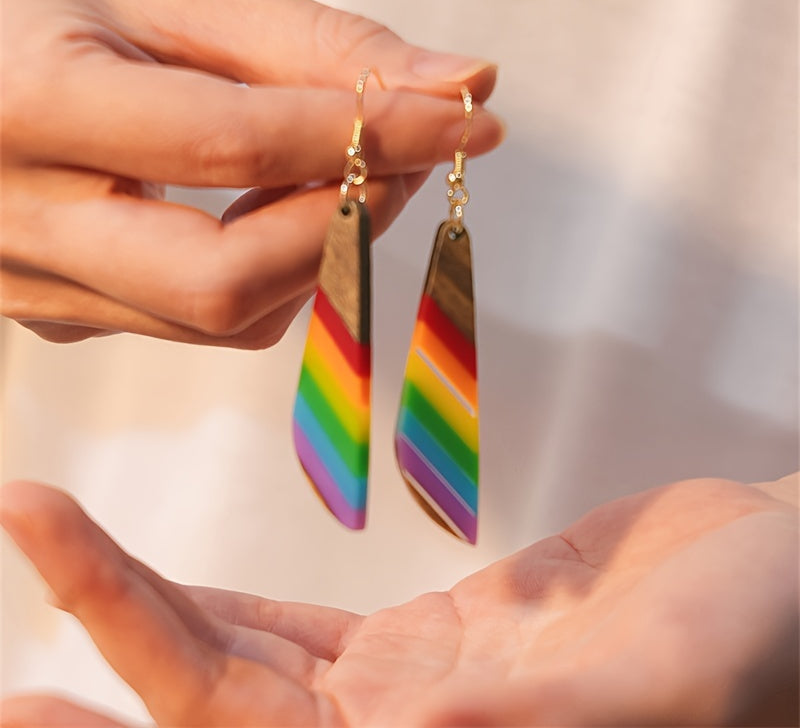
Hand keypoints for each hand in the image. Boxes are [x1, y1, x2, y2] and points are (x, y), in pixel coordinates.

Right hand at [0, 0, 501, 347]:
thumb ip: (312, 43)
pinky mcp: (55, 310)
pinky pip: (194, 322)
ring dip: (313, 252)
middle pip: (226, 280)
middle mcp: (15, 221)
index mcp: (28, 105)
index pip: (236, 147)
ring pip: (222, 316)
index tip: (464, 119)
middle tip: (403, 158)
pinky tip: (265, 208)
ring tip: (335, 170)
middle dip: (342, 226)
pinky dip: (264, 274)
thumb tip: (455, 84)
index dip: (366, 139)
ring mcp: (29, 283)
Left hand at [2, 475, 795, 725]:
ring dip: (151, 609)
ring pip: (247, 660)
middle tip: (26, 534)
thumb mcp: (657, 681)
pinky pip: (302, 632)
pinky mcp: (432, 646)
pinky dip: (231, 601)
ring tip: (61, 541)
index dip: (138, 724)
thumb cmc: (758, 640)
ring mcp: (414, 701)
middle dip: (112, 635)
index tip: (28, 683)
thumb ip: (536, 715)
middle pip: (219, 707)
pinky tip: (173, 581)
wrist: (775, 580)